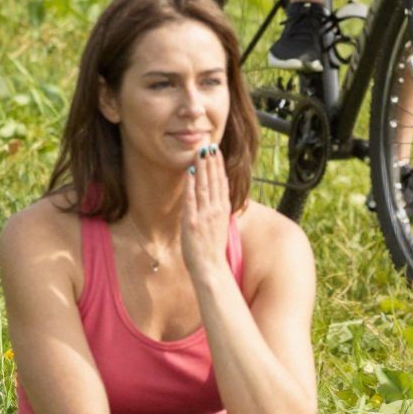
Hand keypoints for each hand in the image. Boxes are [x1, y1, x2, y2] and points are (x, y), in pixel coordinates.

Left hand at [180, 140, 230, 285]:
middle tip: (210, 144)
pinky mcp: (192, 222)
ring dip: (202, 168)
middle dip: (211, 161)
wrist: (210, 269)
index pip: (222, 183)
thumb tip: (215, 198)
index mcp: (223, 211)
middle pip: (214, 181)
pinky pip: (191, 199)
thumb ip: (217, 211)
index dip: (219, 166)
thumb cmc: (212, 250)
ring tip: (201, 152)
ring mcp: (204, 215)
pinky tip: (189, 172)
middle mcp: (216, 210)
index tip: (217, 151)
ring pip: (204, 186)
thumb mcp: (219, 227)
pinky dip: (190, 185)